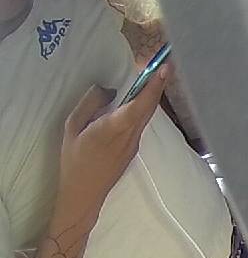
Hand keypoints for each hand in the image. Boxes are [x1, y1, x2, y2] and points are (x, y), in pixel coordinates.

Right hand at [56, 65, 168, 222]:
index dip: (154, 86)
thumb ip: (90, 104)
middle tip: (162, 65)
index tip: (164, 69)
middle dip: (157, 85)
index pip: (140, 104)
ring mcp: (134, 144)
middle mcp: (130, 135)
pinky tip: (138, 99)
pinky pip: (140, 124)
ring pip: (146, 116)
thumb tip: (108, 88)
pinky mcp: (133, 149)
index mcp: (114, 128)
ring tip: (152, 77)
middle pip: (149, 108)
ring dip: (151, 96)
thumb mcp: (73, 127)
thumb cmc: (74, 159)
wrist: (85, 192)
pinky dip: (142, 108)